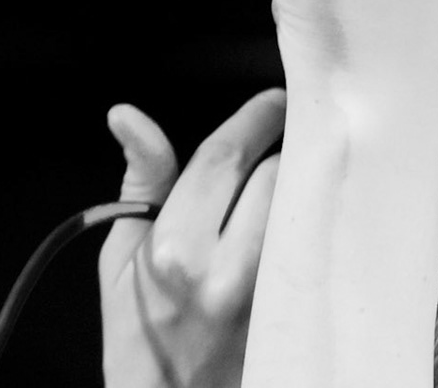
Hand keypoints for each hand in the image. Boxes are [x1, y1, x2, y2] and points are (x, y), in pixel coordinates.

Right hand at [97, 90, 283, 387]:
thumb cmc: (137, 338)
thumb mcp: (120, 258)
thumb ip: (141, 179)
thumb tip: (127, 116)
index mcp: (175, 251)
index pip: (227, 157)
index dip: (255, 117)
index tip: (274, 99)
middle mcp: (226, 274)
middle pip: (279, 174)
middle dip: (278, 156)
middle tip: (277, 153)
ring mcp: (268, 301)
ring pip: (306, 209)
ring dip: (299, 192)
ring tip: (287, 196)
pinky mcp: (295, 320)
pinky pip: (317, 250)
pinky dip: (311, 231)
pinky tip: (300, 234)